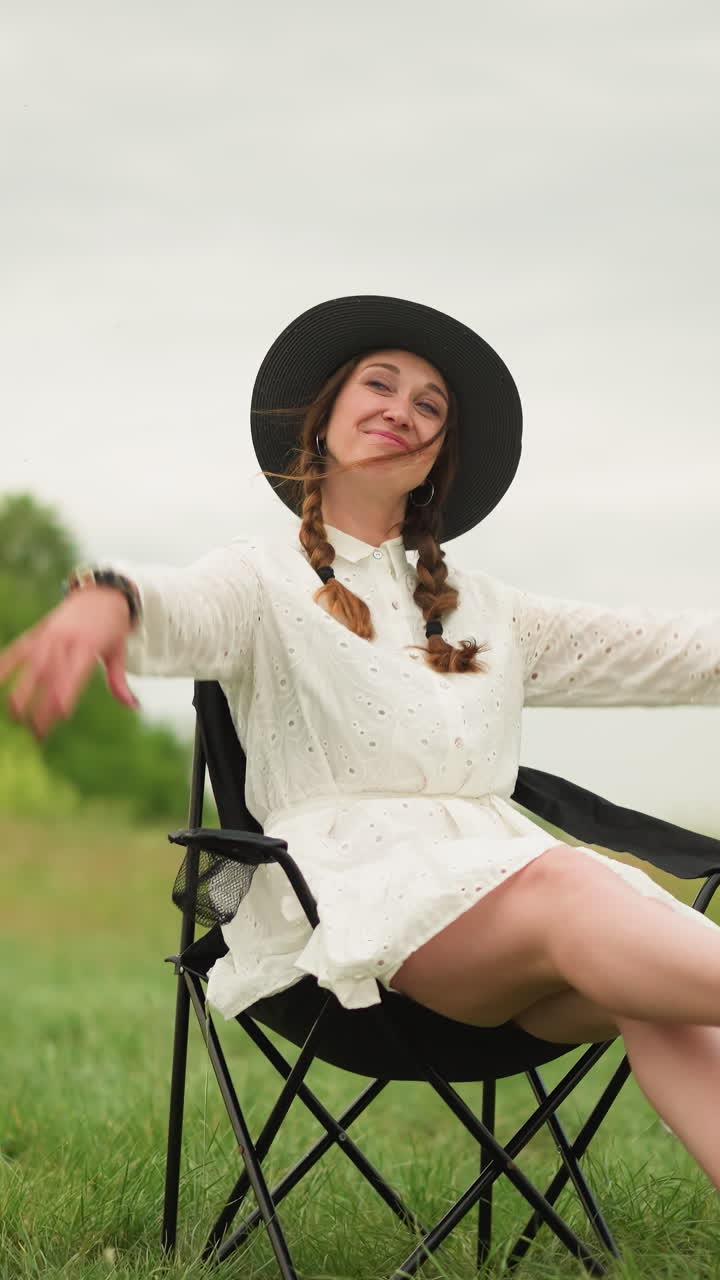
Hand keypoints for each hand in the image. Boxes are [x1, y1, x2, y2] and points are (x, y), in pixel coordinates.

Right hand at [0, 587, 137, 739]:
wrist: (102, 592)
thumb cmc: (113, 626)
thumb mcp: (119, 651)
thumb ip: (119, 680)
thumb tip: (133, 706)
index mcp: (88, 644)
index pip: (75, 672)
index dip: (67, 692)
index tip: (60, 714)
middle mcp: (66, 638)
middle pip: (50, 675)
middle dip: (42, 705)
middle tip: (38, 732)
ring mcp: (49, 634)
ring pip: (31, 665)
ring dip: (21, 692)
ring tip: (15, 716)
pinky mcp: (38, 631)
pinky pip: (18, 648)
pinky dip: (4, 664)